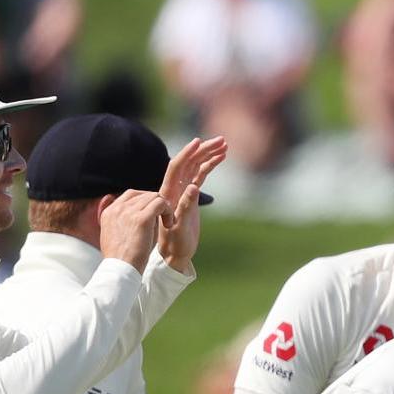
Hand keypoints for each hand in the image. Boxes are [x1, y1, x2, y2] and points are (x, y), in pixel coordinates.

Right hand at [99, 189, 172, 271]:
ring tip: (167, 224)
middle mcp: (118, 208)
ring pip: (154, 197)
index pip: (130, 195)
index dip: (146, 202)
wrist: (120, 269)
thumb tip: (139, 219)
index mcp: (109, 212)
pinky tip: (169, 225)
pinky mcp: (141, 219)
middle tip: (163, 221)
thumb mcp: (116, 237)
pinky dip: (168, 211)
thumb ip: (124, 224)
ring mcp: (128, 212)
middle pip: (143, 194)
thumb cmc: (121, 259)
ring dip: (164, 208)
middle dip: (157, 205)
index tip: (154, 216)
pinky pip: (160, 203)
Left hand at [156, 136, 226, 271]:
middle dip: (204, 150)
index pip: (176, 167)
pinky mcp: (191, 196)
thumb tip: (193, 187)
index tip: (198, 141)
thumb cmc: (174, 243)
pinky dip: (209, 165)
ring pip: (196, 166)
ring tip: (224, 145)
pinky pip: (200, 176)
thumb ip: (185, 206)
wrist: (174, 253)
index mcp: (169, 193)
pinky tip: (220, 158)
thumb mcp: (179, 227)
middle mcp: (175, 188)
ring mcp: (183, 191)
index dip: (187, 153)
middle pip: (189, 162)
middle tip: (221, 140)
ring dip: (208, 154)